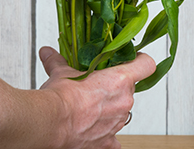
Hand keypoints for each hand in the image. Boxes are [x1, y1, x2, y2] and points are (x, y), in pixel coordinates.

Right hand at [39, 47, 155, 148]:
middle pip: (130, 88)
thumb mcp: (60, 72)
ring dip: (109, 107)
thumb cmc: (62, 96)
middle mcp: (124, 102)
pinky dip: (106, 135)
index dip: (140, 60)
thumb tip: (47, 52)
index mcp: (119, 79)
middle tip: (96, 83)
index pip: (146, 65)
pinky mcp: (109, 142)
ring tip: (89, 106)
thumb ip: (57, 61)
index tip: (132, 58)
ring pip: (121, 111)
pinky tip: (93, 129)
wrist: (52, 122)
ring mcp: (118, 123)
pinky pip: (114, 138)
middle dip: (114, 86)